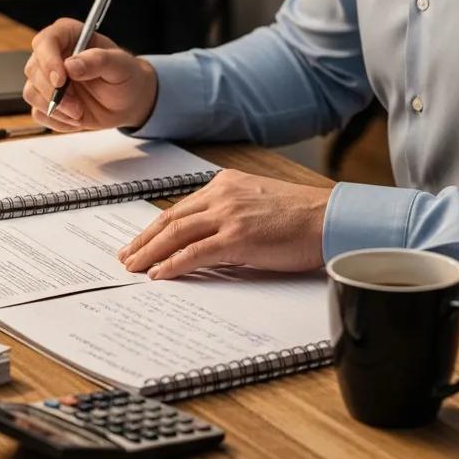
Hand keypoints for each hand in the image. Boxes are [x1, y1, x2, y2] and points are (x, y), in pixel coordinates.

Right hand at [22, 18, 158, 132]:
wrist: (127, 101)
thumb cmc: (125, 76)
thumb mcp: (120, 65)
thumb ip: (98, 61)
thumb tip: (71, 65)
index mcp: (68, 35)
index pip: (45, 42)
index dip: (48, 61)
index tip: (61, 80)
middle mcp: (52, 54)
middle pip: (33, 70)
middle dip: (53, 93)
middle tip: (76, 106)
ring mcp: (46, 78)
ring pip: (31, 92)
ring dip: (55, 109)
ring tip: (79, 112)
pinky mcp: (46, 100)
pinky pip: (38, 113)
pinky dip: (57, 120)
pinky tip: (76, 118)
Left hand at [118, 169, 332, 277]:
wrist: (331, 218)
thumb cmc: (304, 216)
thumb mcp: (259, 202)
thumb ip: (232, 212)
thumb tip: (210, 239)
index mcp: (226, 183)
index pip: (182, 207)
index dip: (158, 225)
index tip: (142, 239)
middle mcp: (222, 194)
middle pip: (171, 218)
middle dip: (145, 239)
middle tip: (126, 256)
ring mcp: (228, 215)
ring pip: (176, 234)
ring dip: (150, 252)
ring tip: (133, 267)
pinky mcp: (237, 238)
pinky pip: (194, 252)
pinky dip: (172, 264)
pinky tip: (159, 274)